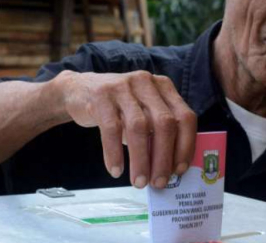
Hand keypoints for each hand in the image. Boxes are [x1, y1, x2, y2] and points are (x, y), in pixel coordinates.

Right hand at [56, 70, 196, 188]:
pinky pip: (111, 128)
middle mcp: (147, 83)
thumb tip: (169, 170)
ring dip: (140, 160)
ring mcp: (123, 87)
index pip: (185, 117)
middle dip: (163, 157)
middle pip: (164, 123)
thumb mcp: (144, 113)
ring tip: (138, 181)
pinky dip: (114, 153)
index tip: (179, 170)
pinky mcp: (101, 95)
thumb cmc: (120, 109)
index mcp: (164, 87)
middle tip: (158, 182)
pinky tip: (116, 170)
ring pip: (139, 127)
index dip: (185, 146)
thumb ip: (157, 133)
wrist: (80, 90)